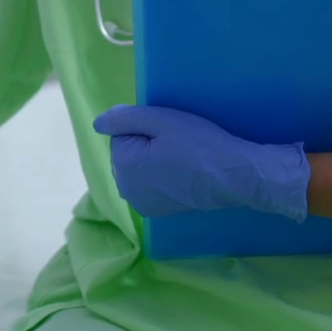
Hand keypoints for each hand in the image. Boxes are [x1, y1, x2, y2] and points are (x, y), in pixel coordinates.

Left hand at [92, 105, 308, 220]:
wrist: (234, 176)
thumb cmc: (199, 144)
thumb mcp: (160, 120)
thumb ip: (122, 118)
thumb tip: (97, 124)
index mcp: (121, 166)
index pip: (121, 134)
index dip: (145, 128)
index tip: (169, 132)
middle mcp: (124, 189)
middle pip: (128, 152)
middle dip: (146, 145)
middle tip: (178, 144)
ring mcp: (141, 204)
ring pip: (139, 167)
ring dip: (154, 160)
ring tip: (182, 157)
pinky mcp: (158, 211)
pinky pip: (150, 183)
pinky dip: (162, 176)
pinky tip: (182, 172)